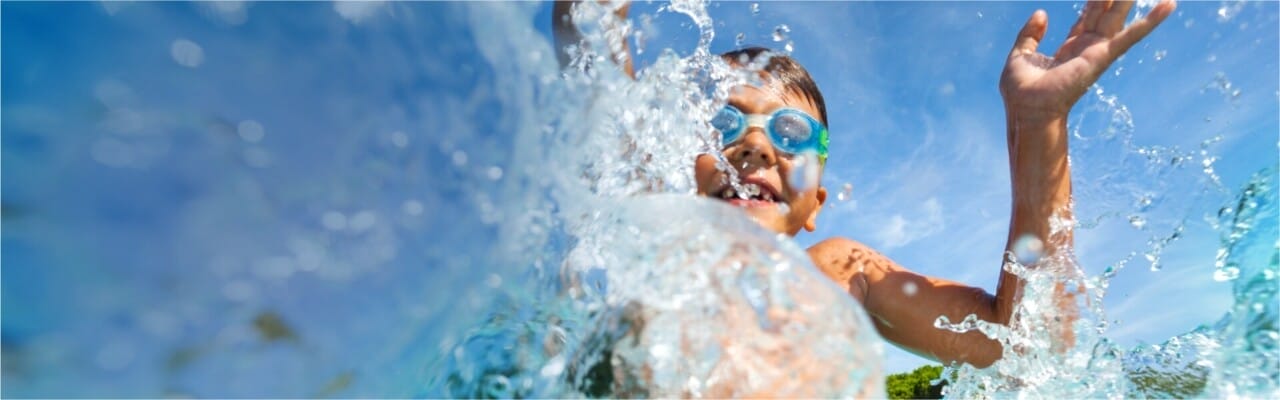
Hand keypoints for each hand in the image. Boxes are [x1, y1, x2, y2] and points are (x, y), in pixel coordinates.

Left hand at [1000, 0, 1176, 119]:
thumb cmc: (1020, 90)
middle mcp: (1087, 48)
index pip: (1087, 17)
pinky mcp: (1102, 57)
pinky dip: (1150, 21)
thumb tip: (1042, 13)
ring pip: (1117, 17)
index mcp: (1069, 48)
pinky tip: (1168, 5)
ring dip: (1129, 0)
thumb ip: (1030, 34)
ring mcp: (1097, 52)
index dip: (1095, 1)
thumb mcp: (1021, 54)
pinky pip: (1130, 36)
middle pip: (1105, 13)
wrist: (1025, 109)